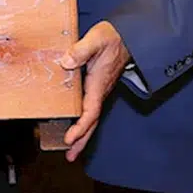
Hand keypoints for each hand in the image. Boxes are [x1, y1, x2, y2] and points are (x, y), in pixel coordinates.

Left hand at [58, 21, 130, 161]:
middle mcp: (100, 92)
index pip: (90, 111)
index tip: (69, 138)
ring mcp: (100, 91)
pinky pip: (90, 110)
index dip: (80, 127)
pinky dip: (83, 122)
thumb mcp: (95, 40)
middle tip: (71, 157)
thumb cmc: (111, 37)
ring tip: (71, 151)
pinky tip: (75, 127)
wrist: (127, 35)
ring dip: (82, 135)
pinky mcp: (97, 87)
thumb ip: (80, 50)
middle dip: (81, 140)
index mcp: (98, 84)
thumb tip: (66, 63)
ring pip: (91, 118)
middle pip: (91, 122)